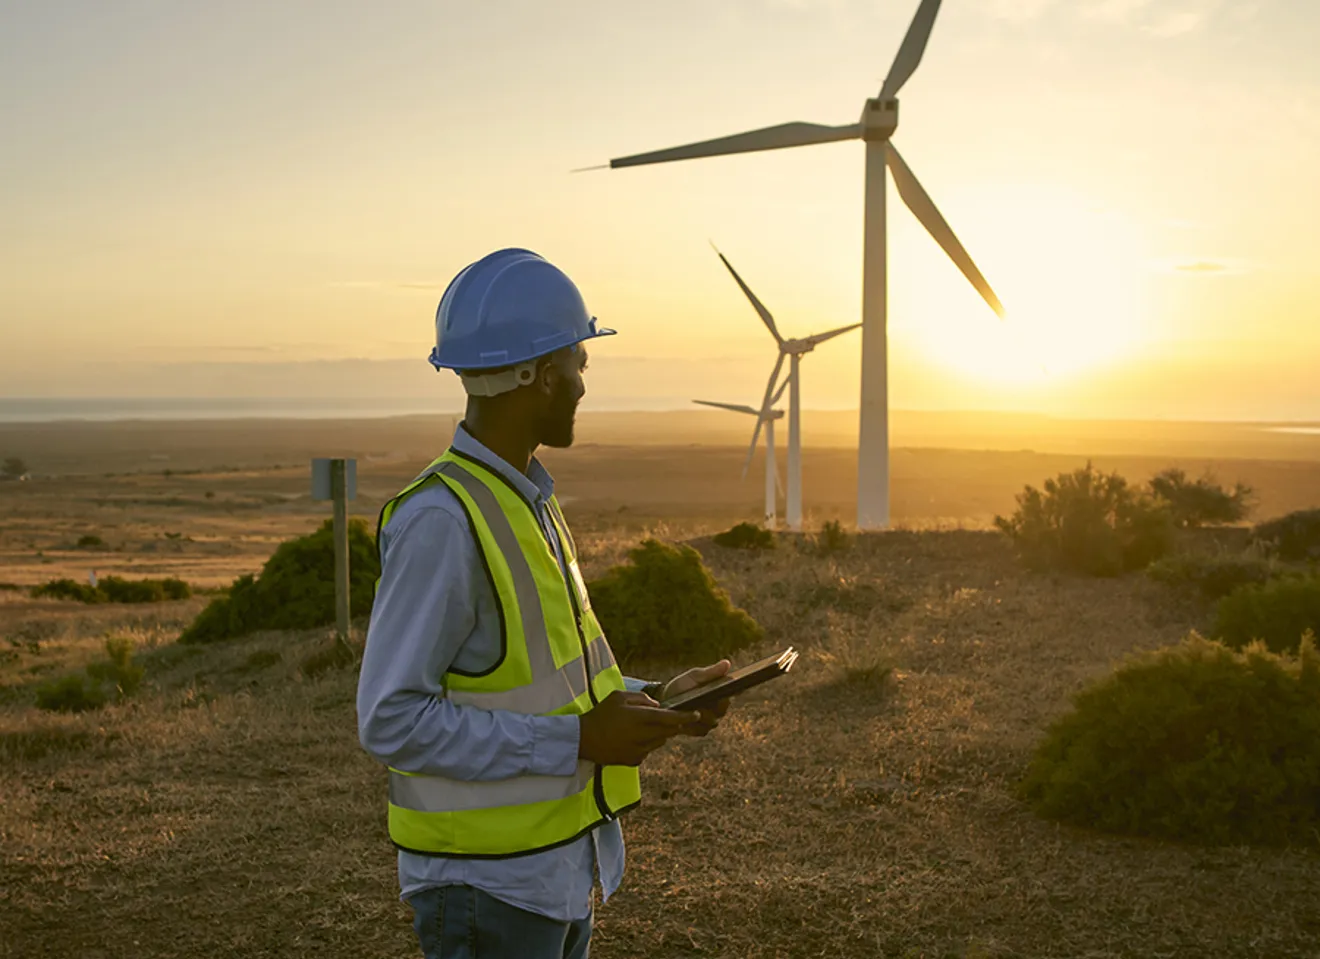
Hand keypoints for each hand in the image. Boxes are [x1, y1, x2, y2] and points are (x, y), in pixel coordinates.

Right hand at [578, 690, 698, 766]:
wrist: (584, 740)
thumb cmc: (601, 714)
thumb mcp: (618, 697)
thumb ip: (641, 698)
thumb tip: (658, 706)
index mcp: (639, 718)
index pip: (669, 718)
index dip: (685, 716)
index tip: (696, 713)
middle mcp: (642, 735)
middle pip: (668, 731)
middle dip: (673, 725)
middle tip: (673, 718)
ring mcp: (639, 750)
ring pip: (660, 741)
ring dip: (659, 734)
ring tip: (644, 726)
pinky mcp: (634, 760)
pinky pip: (649, 750)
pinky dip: (647, 743)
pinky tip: (633, 738)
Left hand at [661, 660, 732, 736]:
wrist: (665, 700)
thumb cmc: (683, 685)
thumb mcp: (695, 676)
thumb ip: (711, 672)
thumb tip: (727, 663)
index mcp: (720, 693)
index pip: (733, 693)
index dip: (733, 692)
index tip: (724, 692)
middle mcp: (719, 709)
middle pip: (721, 710)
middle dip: (712, 706)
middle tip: (702, 702)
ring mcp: (710, 721)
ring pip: (711, 721)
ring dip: (700, 717)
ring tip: (690, 711)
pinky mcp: (700, 731)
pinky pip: (700, 731)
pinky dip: (692, 726)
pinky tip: (684, 722)